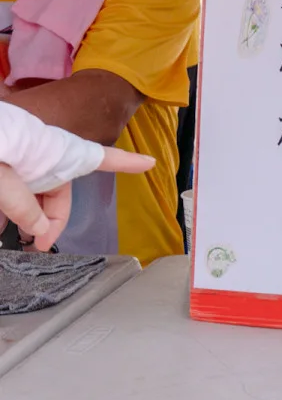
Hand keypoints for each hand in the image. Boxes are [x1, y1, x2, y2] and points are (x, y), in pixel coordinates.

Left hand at [0, 145, 149, 251]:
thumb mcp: (2, 179)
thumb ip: (22, 205)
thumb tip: (40, 229)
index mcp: (54, 153)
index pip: (98, 158)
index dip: (126, 161)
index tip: (149, 163)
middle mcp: (43, 158)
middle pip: (58, 192)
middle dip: (50, 221)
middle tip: (37, 247)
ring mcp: (24, 164)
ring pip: (34, 196)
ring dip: (26, 219)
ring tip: (12, 241)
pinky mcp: (7, 168)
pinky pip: (13, 194)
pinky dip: (9, 213)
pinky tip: (1, 227)